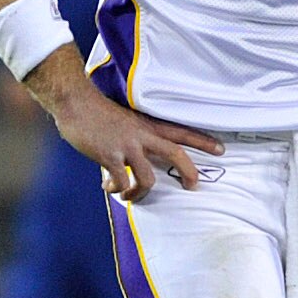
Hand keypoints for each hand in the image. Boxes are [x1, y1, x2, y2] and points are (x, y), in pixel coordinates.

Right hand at [46, 76, 223, 200]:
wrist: (75, 102)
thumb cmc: (96, 112)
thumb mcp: (124, 122)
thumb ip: (134, 140)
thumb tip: (131, 164)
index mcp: (147, 126)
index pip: (182, 132)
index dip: (203, 141)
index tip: (221, 149)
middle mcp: (142, 135)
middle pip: (176, 154)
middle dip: (189, 172)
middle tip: (193, 187)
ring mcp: (127, 146)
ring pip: (148, 178)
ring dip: (140, 193)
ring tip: (130, 196)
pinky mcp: (110, 156)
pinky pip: (120, 182)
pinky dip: (117, 189)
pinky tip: (109, 187)